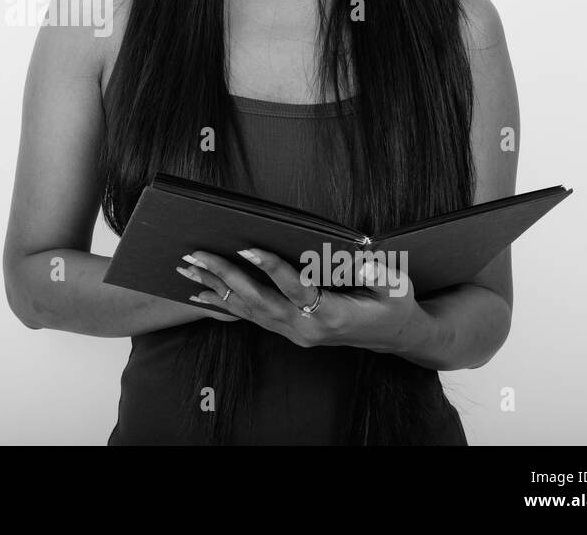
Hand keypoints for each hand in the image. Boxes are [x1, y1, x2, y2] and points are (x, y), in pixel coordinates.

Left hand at [176, 248, 430, 351]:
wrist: (394, 337)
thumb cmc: (395, 304)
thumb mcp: (399, 286)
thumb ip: (380, 272)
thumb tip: (362, 255)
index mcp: (332, 314)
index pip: (295, 289)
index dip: (271, 268)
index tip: (248, 248)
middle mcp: (307, 328)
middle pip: (259, 301)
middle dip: (226, 276)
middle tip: (197, 254)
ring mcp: (294, 333)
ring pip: (248, 310)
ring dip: (216, 287)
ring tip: (187, 267)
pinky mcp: (287, 331)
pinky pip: (249, 318)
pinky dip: (222, 304)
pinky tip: (199, 292)